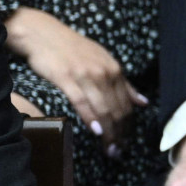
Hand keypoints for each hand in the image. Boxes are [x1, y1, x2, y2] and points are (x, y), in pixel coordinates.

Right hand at [4, 8, 146, 151]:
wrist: (42, 34)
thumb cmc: (72, 49)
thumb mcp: (103, 61)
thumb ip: (123, 83)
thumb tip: (143, 102)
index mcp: (115, 70)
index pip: (127, 104)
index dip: (129, 126)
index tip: (127, 142)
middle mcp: (105, 73)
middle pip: (118, 109)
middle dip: (120, 133)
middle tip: (119, 151)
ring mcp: (87, 75)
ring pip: (104, 108)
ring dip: (109, 132)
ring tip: (110, 148)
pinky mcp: (67, 78)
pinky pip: (83, 102)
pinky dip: (91, 118)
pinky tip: (97, 131)